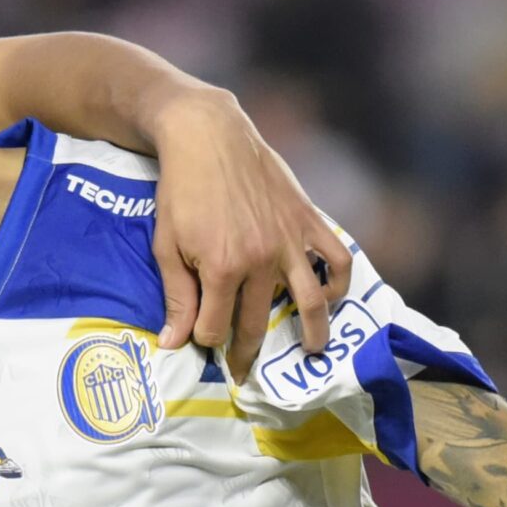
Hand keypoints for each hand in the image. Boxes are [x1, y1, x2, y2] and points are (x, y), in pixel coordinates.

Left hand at [150, 86, 350, 380]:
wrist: (207, 136)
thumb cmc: (180, 190)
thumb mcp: (167, 246)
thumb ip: (176, 297)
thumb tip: (173, 343)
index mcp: (222, 269)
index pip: (216, 328)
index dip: (206, 339)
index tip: (203, 341)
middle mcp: (260, 261)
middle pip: (256, 323)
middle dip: (246, 352)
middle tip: (244, 371)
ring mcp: (288, 241)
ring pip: (310, 302)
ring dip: (313, 333)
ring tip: (312, 352)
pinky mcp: (307, 220)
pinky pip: (336, 257)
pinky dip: (338, 281)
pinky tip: (330, 296)